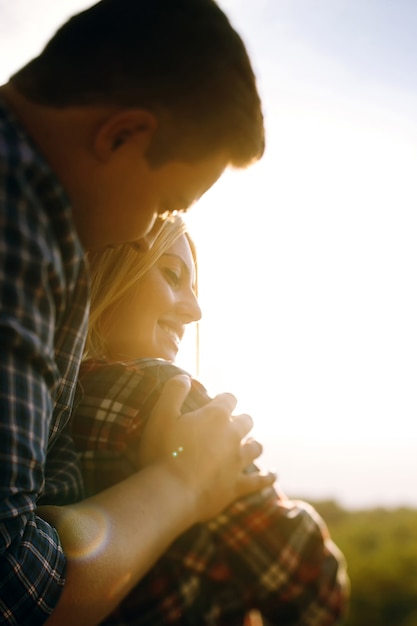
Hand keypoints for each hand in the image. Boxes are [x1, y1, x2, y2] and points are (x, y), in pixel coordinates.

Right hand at [137, 375, 275, 520]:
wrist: (171, 493)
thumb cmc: (162, 452)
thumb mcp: (161, 415)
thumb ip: (174, 391)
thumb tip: (184, 376)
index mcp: (216, 416)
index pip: (229, 398)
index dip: (224, 399)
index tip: (218, 402)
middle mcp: (233, 435)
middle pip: (247, 421)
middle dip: (241, 420)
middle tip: (232, 424)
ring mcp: (238, 462)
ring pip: (256, 448)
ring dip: (254, 444)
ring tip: (250, 445)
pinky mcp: (238, 486)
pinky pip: (259, 481)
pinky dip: (267, 477)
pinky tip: (273, 475)